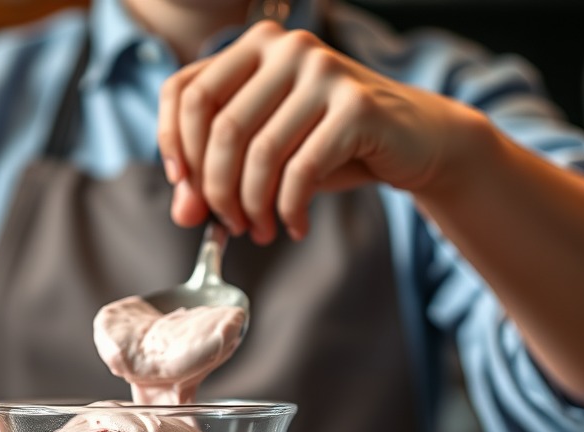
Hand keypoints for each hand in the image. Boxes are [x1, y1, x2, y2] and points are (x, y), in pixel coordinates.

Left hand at [157, 21, 478, 242]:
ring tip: (259, 232)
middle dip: (215, 191)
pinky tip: (294, 227)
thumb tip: (183, 212)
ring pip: (259, 153)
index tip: (184, 189)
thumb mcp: (267, 156)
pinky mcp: (356, 106)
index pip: (186, 92)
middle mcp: (287, 48)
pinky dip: (289, 210)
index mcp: (255, 47)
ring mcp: (324, 71)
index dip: (173, 146)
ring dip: (252, 207)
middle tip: (227, 225)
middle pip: (220, 130)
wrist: (410, 141)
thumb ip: (218, 176)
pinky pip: (301, 171)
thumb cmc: (329, 145)